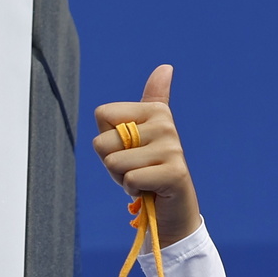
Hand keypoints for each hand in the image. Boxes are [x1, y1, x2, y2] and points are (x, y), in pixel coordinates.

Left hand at [93, 65, 200, 246]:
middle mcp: (166, 124)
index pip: (102, 114)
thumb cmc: (145, 172)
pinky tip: (149, 190)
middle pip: (103, 140)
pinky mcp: (175, 173)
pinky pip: (130, 178)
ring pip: (114, 161)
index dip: (106, 139)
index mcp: (155, 110)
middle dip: (111, 163)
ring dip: (122, 178)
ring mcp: (172, 148)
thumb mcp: (134, 137)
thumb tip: (166, 66)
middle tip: (134, 169)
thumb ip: (147, 102)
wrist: (169, 210)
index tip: (127, 150)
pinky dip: (133, 190)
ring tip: (142, 179)